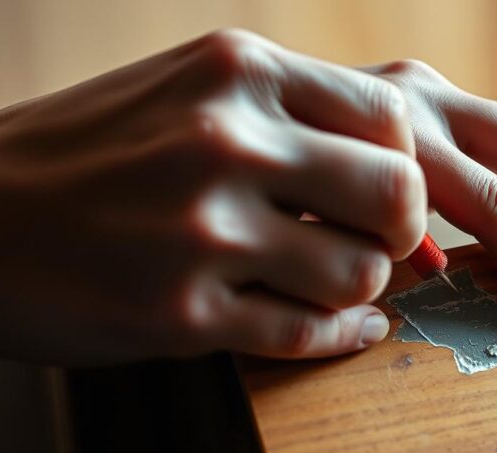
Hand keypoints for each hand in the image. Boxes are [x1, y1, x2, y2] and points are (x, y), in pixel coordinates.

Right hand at [0, 30, 427, 363]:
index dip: (404, 166)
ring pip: (360, 275)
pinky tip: (333, 326)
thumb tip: (404, 163)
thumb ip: (292, 114)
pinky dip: (335, 336)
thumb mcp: (189, 90)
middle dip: (399, 233)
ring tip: (323, 281)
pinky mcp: (178, 311)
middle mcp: (224, 140)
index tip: (380, 194)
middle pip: (397, 196)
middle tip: (371, 244)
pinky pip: (308, 334)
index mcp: (237, 72)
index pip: (390, 119)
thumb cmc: (92, 155)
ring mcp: (200, 229)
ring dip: (357, 289)